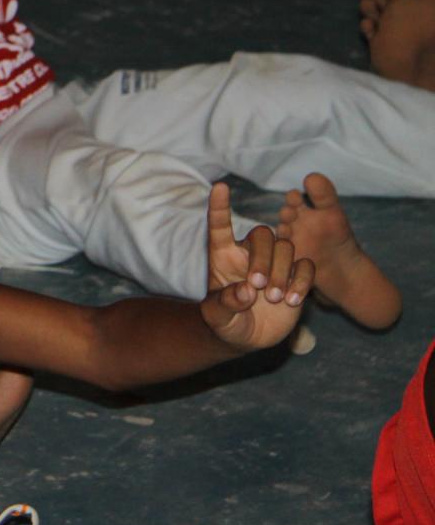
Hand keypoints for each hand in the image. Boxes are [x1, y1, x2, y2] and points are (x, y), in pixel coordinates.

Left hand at [200, 183, 310, 350]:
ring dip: (282, 272)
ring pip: (286, 248)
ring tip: (274, 299)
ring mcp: (275, 264)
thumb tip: (244, 291)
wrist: (248, 336)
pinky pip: (306, 267)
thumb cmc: (226, 322)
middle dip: (263, 258)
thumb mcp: (217, 318)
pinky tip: (293, 301)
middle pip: (262, 235)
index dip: (219, 207)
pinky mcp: (296, 276)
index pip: (220, 226)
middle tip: (257, 286)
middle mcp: (250, 254)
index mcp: (224, 256)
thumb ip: (225, 304)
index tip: (219, 188)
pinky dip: (303, 281)